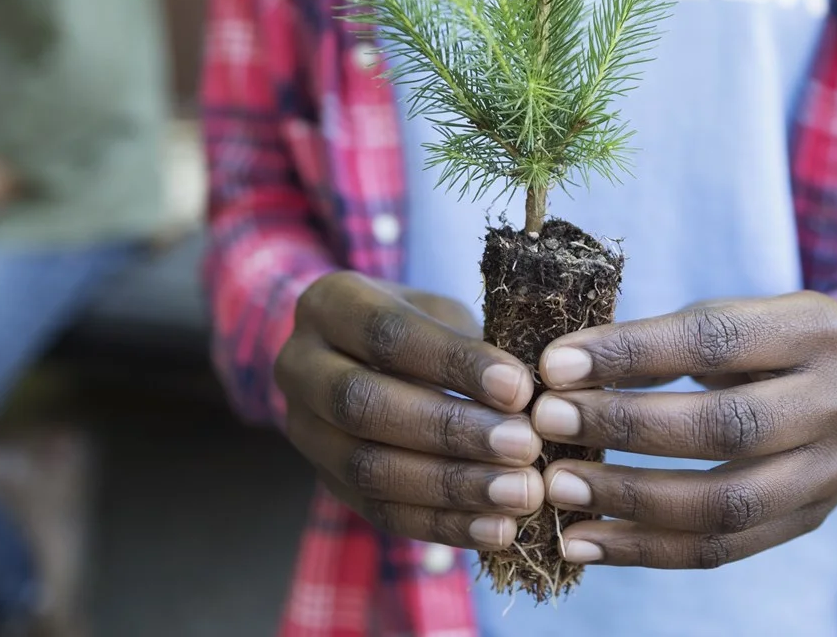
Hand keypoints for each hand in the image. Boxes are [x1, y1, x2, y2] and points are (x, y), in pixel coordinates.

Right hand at [275, 271, 543, 550]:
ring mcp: (304, 431)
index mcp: (329, 305)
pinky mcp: (327, 482)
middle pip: (364, 404)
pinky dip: (443, 526)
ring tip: (520, 493)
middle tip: (524, 445)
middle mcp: (300, 366)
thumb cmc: (421, 327)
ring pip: (368, 467)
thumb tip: (536, 396)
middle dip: (450, 430)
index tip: (519, 387)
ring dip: (451, 486)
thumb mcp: (442, 313)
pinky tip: (497, 530)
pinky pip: (380, 513)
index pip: (386, 334)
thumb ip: (476, 346)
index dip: (453, 363)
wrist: (363, 358)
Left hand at [529, 292, 836, 569]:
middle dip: (626, 427)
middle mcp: (834, 403)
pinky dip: (644, 550)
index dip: (629, 354)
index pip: (713, 342)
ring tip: (556, 487)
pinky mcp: (809, 521)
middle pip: (725, 427)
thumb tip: (562, 372)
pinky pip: (721, 550)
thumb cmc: (769, 343)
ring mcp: (830, 472)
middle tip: (549, 423)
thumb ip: (664, 343)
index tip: (555, 365)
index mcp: (812, 331)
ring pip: (724, 503)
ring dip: (628, 500)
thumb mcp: (736, 318)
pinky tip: (583, 540)